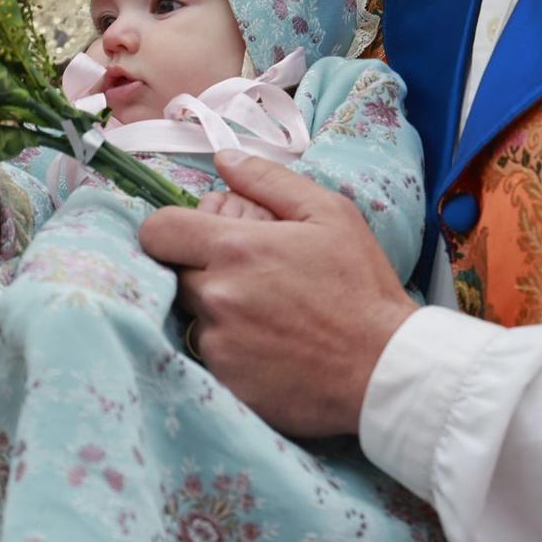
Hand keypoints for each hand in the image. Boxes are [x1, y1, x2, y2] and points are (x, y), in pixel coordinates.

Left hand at [139, 151, 416, 436]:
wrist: (384, 369)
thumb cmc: (361, 287)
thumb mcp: (329, 214)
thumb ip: (269, 180)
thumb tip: (224, 159)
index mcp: (236, 249)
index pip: (157, 231)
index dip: (171, 229)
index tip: (194, 236)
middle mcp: (216, 296)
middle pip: (174, 274)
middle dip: (201, 269)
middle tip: (250, 276)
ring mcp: (218, 344)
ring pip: (193, 317)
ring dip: (218, 312)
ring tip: (267, 315)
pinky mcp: (225, 382)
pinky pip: (210, 357)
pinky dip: (232, 350)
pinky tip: (271, 347)